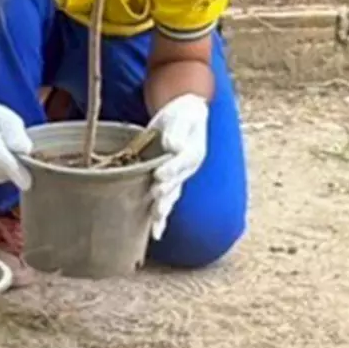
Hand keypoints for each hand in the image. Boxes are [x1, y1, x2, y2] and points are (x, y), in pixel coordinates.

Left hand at [146, 93, 209, 239]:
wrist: (183, 114)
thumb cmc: (183, 114)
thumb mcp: (183, 116)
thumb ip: (178, 130)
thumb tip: (174, 147)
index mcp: (193, 153)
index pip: (181, 163)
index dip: (171, 169)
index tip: (159, 174)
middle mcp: (186, 170)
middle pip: (176, 185)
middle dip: (165, 194)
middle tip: (156, 200)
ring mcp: (176, 178)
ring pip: (170, 198)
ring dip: (163, 210)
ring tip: (157, 223)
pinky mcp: (165, 182)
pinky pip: (164, 202)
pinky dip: (160, 218)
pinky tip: (155, 234)